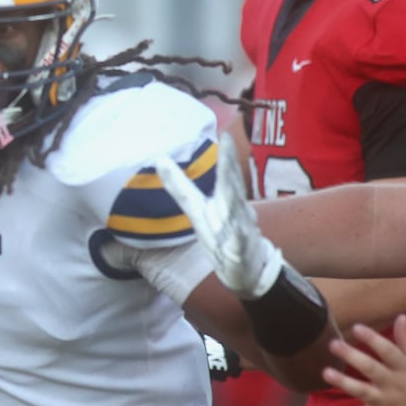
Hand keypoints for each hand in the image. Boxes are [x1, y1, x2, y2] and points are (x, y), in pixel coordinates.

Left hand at [153, 133, 281, 298]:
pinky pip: (240, 245)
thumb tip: (159, 159)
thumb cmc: (222, 234)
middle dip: (230, 166)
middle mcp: (233, 213)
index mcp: (223, 202)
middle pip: (231, 187)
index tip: (225, 133)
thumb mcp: (198, 210)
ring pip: (237, 213)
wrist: (246, 272)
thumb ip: (180, 187)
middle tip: (230, 142)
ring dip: (235, 197)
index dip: (225, 157)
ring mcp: (240, 233)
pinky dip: (239, 238)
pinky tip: (238, 231)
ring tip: (230, 179)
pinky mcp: (240, 254)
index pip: (224, 176)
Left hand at [324, 314, 405, 405]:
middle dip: (351, 356)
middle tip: (333, 344)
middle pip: (371, 369)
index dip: (372, 339)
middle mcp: (393, 384)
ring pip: (362, 391)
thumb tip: (400, 317)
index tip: (356, 327)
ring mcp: (384, 402)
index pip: (388, 351)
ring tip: (326, 372)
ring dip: (344, 383)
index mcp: (404, 368)